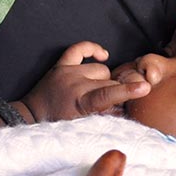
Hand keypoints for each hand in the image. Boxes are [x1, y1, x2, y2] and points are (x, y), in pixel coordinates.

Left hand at [23, 42, 148, 122]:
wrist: (30, 117)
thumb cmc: (58, 125)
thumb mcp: (83, 127)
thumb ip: (105, 117)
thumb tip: (124, 108)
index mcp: (80, 102)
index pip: (109, 94)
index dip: (128, 91)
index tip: (145, 87)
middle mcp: (74, 83)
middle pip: (109, 81)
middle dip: (115, 91)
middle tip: (110, 103)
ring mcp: (67, 72)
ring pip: (100, 68)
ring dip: (104, 79)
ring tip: (97, 91)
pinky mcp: (61, 64)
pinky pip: (79, 49)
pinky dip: (92, 49)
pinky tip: (102, 54)